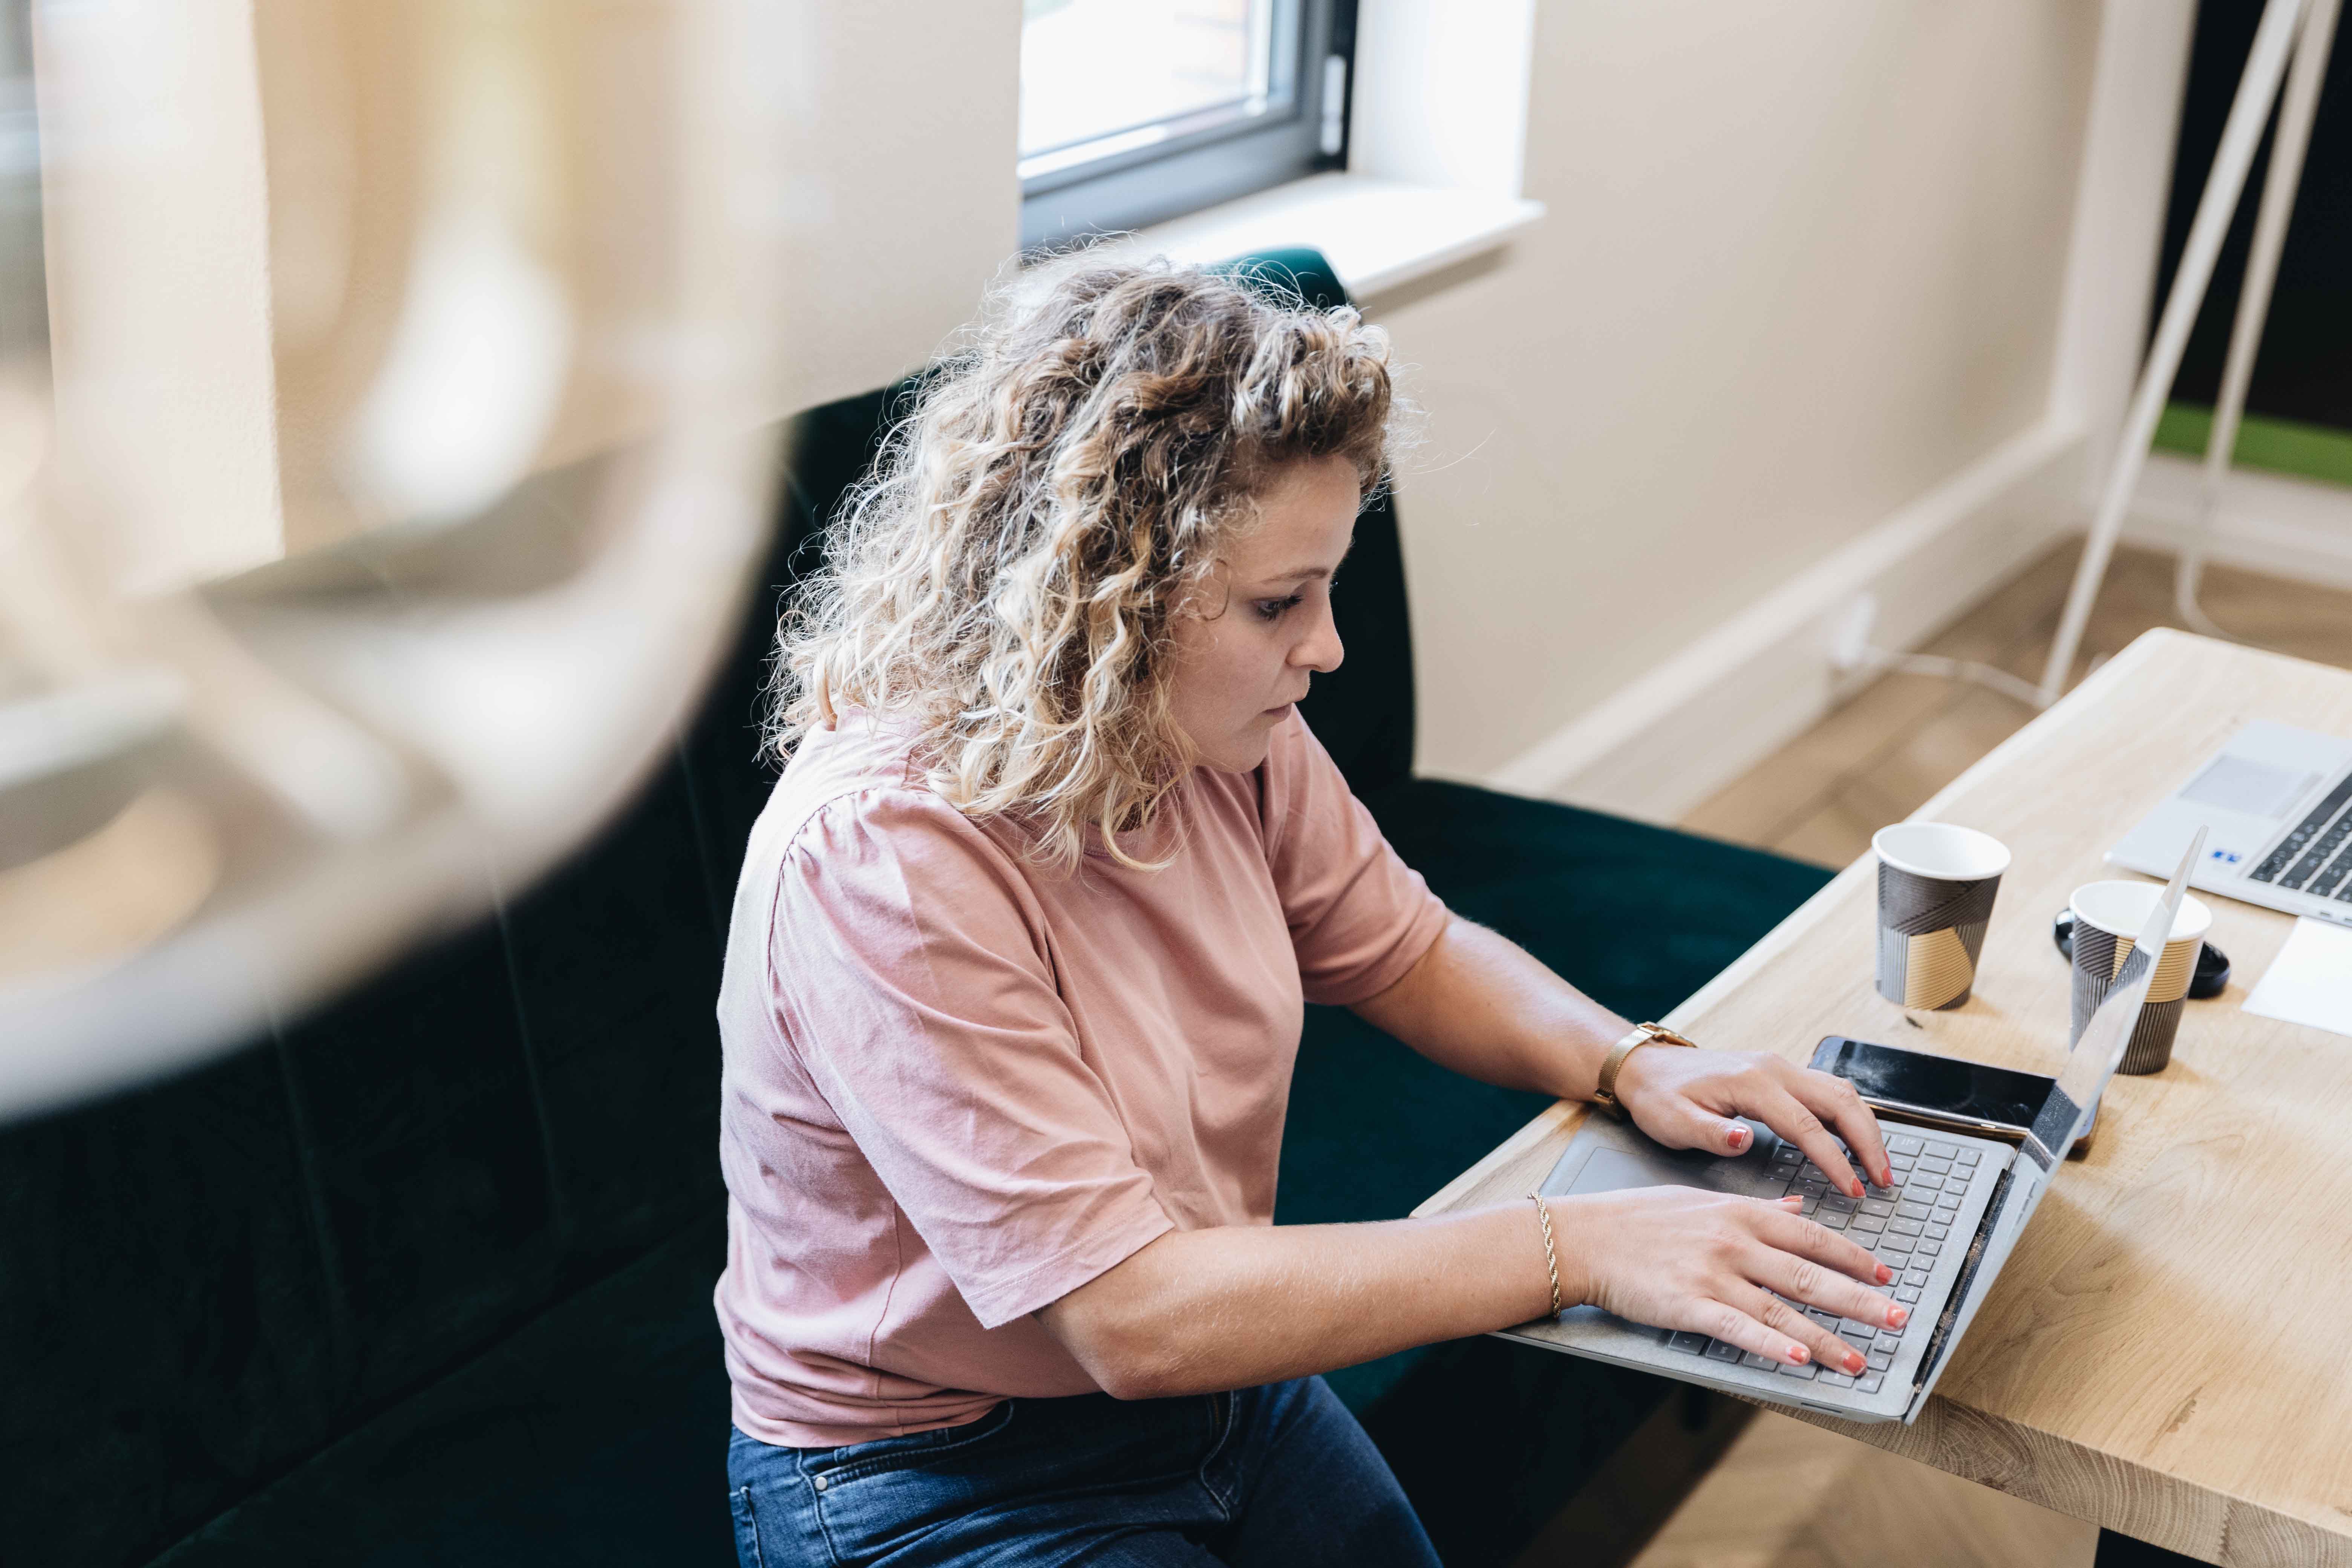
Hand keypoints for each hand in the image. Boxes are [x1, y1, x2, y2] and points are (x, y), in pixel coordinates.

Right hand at [1549, 1187, 1905, 1373]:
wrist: (1585, 1237)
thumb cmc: (1638, 1218)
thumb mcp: (1700, 1199)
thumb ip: (1755, 1206)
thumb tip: (1798, 1206)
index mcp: (1740, 1213)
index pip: (1812, 1235)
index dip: (1854, 1257)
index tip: (1885, 1275)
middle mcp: (1734, 1242)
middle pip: (1810, 1274)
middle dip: (1858, 1300)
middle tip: (1896, 1319)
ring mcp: (1712, 1275)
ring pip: (1782, 1310)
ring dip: (1826, 1338)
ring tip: (1859, 1359)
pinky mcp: (1688, 1305)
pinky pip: (1739, 1329)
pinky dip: (1771, 1347)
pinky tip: (1799, 1362)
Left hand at [1612, 1046, 1892, 1196]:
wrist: (1646, 1067)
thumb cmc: (1658, 1097)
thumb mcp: (1673, 1121)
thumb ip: (1711, 1133)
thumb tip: (1746, 1141)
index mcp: (1752, 1083)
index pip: (1807, 1125)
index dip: (1836, 1160)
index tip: (1854, 1190)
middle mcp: (1773, 1069)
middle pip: (1840, 1101)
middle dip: (1868, 1141)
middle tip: (1884, 1180)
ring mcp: (1779, 1068)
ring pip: (1840, 1092)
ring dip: (1865, 1126)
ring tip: (1880, 1166)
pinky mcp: (1779, 1074)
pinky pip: (1827, 1091)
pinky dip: (1850, 1115)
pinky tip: (1856, 1140)